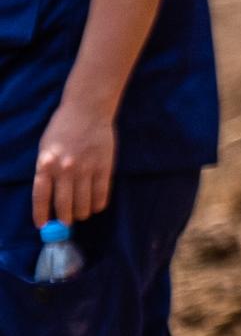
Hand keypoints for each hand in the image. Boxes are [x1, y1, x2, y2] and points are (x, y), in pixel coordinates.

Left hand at [31, 100, 115, 226]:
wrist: (87, 110)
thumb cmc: (63, 128)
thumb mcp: (46, 147)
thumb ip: (46, 169)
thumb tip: (49, 195)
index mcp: (46, 163)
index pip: (41, 196)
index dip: (41, 214)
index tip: (42, 225)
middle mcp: (64, 169)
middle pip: (64, 204)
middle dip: (65, 218)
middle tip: (67, 222)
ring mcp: (86, 169)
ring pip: (83, 202)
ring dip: (82, 213)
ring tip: (82, 214)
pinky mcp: (104, 167)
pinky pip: (101, 194)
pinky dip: (99, 204)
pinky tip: (96, 205)